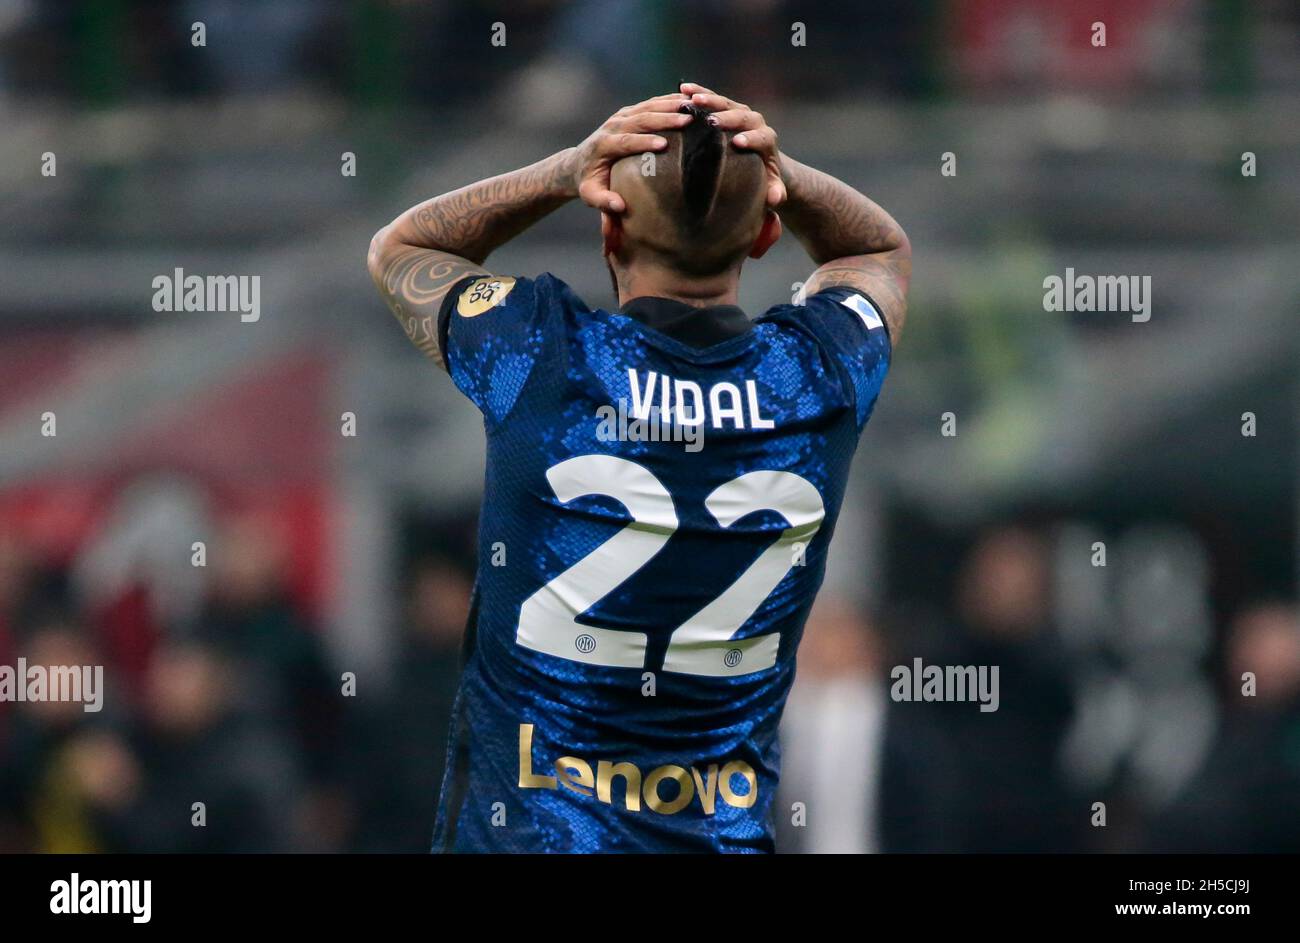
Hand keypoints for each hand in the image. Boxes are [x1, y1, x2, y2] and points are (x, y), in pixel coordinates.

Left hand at [572, 93, 693, 212]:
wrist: (578, 163)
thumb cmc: (588, 182)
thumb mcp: (590, 195)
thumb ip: (603, 201)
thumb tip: (619, 206)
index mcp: (603, 145)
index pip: (625, 141)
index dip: (643, 142)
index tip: (663, 144)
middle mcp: (612, 126)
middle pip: (640, 119)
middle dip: (664, 119)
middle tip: (687, 121)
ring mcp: (620, 117)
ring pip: (647, 107)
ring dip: (670, 106)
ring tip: (693, 108)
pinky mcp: (628, 113)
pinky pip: (650, 103)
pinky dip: (668, 100)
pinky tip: (687, 100)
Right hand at [679, 82, 785, 206]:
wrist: (763, 161)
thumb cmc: (765, 178)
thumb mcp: (773, 188)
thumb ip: (777, 193)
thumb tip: (775, 199)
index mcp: (767, 140)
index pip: (761, 137)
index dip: (751, 139)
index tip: (738, 142)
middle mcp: (755, 122)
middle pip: (742, 116)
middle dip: (727, 118)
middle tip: (711, 121)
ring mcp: (740, 112)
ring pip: (726, 103)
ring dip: (709, 100)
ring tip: (692, 100)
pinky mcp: (727, 108)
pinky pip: (713, 98)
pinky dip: (699, 92)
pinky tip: (683, 90)